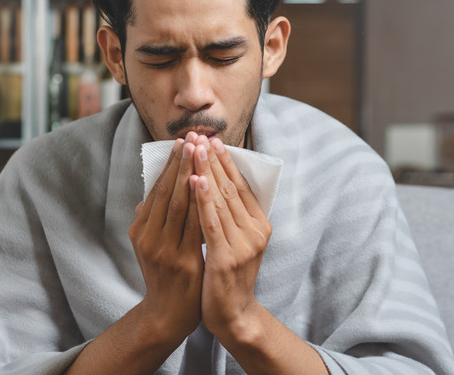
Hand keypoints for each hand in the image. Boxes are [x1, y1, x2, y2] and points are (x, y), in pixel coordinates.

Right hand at [128, 137, 203, 343]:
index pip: (157, 190)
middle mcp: (149, 238)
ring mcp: (165, 250)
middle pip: (167, 193)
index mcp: (140, 231)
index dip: (170, 165)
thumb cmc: (163, 275)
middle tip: (192, 137)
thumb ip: (151, 219)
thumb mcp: (149, 245)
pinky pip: (194, 227)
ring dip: (192, 176)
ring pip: (180, 206)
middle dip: (181, 163)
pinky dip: (201, 205)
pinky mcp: (183, 261)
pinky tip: (209, 187)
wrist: (167, 314)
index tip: (181, 142)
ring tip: (201, 153)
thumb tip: (152, 192)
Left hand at [189, 136, 271, 339]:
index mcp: (259, 226)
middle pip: (231, 188)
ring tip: (194, 149)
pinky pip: (211, 223)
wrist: (233, 316)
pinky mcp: (225, 258)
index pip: (242, 186)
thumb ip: (230, 216)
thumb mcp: (236, 242)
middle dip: (213, 160)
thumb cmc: (229, 277)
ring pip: (221, 201)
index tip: (213, 140)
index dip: (226, 162)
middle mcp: (255, 233)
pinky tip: (194, 181)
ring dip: (206, 171)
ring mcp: (242, 246)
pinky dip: (203, 199)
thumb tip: (213, 184)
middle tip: (201, 136)